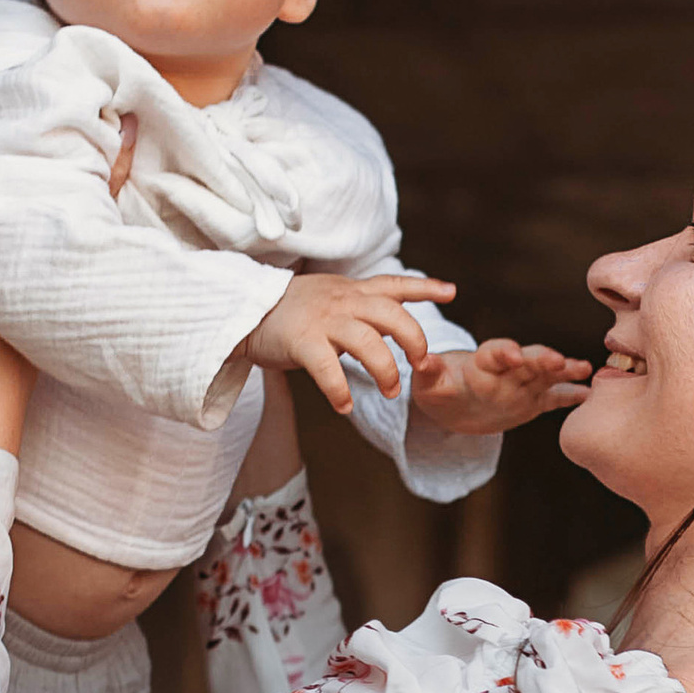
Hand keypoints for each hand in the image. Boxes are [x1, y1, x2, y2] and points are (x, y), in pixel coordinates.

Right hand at [244, 270, 456, 416]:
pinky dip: (340, 392)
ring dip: (385, 372)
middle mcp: (343, 301)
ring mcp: (323, 320)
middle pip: (392, 315)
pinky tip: (345, 407)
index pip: (394, 284)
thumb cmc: (288, 309)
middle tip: (421, 364)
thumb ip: (359, 304)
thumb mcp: (330, 296)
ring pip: (368, 343)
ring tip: (390, 392)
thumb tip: (388, 320)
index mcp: (352, 291)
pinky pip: (328, 369)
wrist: (241, 309)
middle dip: (414, 340)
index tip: (451, 292)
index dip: (425, 288)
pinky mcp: (301, 341)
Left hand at [414, 339, 594, 433]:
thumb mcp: (430, 383)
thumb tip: (421, 360)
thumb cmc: (439, 388)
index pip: (495, 353)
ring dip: (564, 370)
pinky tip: (589, 394)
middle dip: (542, 359)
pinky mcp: (532, 402)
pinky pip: (554, 398)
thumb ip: (429, 371)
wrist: (453, 404)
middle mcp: (506, 371)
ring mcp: (522, 385)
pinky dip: (570, 396)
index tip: (513, 354)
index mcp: (482, 363)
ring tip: (585, 368)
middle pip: (527, 361)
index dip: (504, 352)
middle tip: (557, 360)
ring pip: (546, 375)